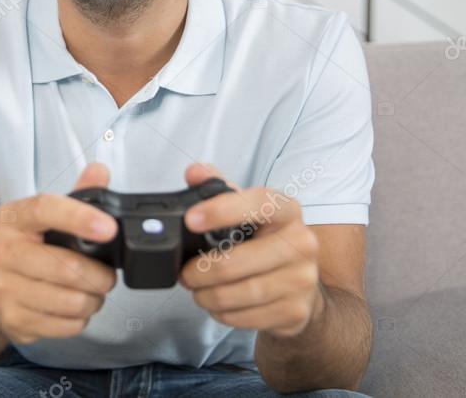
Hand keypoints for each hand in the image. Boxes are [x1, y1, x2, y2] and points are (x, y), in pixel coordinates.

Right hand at [0, 163, 118, 344]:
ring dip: (93, 300)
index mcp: (13, 219)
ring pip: (71, 300)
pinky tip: (72, 309)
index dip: (79, 217)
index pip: (44, 210)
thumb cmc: (24, 250)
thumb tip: (99, 171)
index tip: (109, 228)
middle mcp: (0, 251)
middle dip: (100, 276)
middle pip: (65, 266)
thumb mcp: (44, 219)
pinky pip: (65, 325)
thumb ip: (76, 195)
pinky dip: (80, 320)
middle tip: (106, 276)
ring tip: (90, 293)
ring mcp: (2, 288)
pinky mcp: (12, 320)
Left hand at [179, 163, 323, 337]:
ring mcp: (303, 280)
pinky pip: (245, 317)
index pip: (258, 203)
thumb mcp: (245, 211)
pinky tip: (219, 305)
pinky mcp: (296, 311)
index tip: (191, 220)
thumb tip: (194, 172)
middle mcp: (302, 243)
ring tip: (199, 289)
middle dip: (198, 271)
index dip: (221, 210)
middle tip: (186, 273)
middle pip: (234, 261)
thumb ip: (217, 188)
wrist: (303, 288)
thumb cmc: (266, 242)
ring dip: (206, 295)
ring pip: (236, 293)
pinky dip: (222, 313)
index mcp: (287, 211)